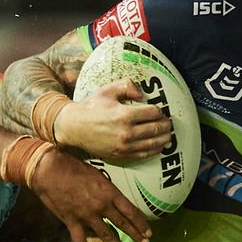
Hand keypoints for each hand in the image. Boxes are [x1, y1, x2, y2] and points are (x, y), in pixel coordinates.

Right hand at [31, 147, 150, 241]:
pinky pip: (81, 240)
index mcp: (110, 193)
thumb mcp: (99, 176)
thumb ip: (109, 190)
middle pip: (123, 224)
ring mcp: (87, 215)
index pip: (131, 211)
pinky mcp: (71, 221)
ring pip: (106, 235)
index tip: (148, 232)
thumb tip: (117, 199)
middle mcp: (102, 205)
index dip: (141, 224)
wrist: (50, 171)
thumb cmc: (75, 169)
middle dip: (136, 236)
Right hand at [54, 78, 171, 158]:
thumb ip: (126, 86)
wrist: (73, 127)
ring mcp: (124, 145)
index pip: (153, 113)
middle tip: (168, 123)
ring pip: (153, 143)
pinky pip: (144, 154)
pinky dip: (155, 150)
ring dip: (164, 139)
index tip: (160, 112)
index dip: (159, 112)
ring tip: (168, 135)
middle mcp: (126, 132)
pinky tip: (160, 146)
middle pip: (156, 129)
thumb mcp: (107, 91)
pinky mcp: (121, 155)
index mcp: (124, 114)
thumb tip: (141, 94)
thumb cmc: (91, 107)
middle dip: (165, 125)